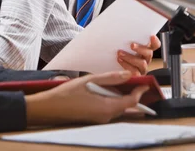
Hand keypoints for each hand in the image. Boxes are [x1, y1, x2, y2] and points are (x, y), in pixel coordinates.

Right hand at [25, 71, 148, 125]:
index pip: (132, 101)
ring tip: (128, 86)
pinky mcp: (95, 118)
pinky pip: (111, 110)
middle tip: (139, 85)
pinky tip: (113, 92)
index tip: (145, 83)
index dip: (140, 92)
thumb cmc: (67, 94)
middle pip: (128, 107)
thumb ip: (111, 78)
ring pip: (120, 109)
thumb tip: (128, 74)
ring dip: (126, 99)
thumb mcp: (91, 80)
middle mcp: (106, 117)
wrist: (50, 108)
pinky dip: (117, 102)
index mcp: (107, 108)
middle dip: (136, 96)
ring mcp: (100, 119)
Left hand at [117, 35, 160, 75]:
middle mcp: (146, 59)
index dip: (155, 42)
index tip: (151, 36)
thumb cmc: (120, 54)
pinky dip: (127, 66)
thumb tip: (124, 31)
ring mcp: (142, 69)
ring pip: (142, 63)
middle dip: (141, 49)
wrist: (111, 67)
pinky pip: (135, 72)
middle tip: (132, 45)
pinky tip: (120, 60)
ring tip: (120, 53)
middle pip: (149, 53)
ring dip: (131, 57)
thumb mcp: (124, 45)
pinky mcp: (136, 76)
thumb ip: (128, 40)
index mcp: (145, 50)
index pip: (155, 45)